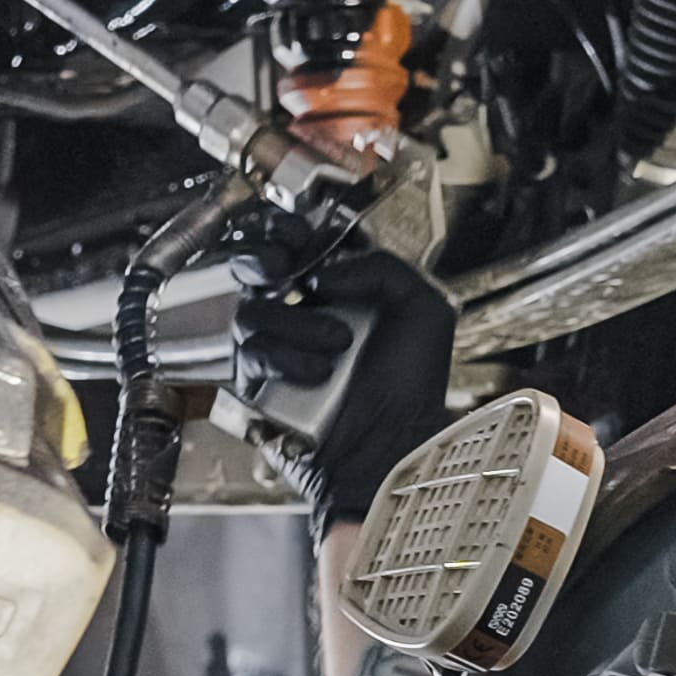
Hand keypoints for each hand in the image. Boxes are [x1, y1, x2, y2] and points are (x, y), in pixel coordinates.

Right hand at [235, 244, 452, 525]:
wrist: (390, 446)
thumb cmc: (413, 385)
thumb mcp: (424, 308)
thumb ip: (380, 264)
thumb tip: (322, 268)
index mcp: (341, 287)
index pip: (299, 239)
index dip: (291, 229)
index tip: (301, 235)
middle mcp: (302, 310)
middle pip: (252, 261)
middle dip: (263, 256)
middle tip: (288, 269)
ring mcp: (274, 345)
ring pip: (251, 307)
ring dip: (297, 321)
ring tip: (337, 343)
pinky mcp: (255, 381)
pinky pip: (251, 352)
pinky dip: (288, 358)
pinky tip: (319, 373)